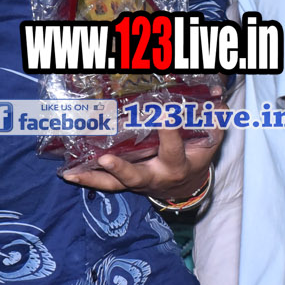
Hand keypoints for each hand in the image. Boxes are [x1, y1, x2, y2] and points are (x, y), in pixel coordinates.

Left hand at [61, 127, 220, 203]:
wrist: (186, 187)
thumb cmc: (197, 157)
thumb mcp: (211, 142)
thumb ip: (214, 120)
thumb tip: (217, 98)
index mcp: (178, 164)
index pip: (174, 147)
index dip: (169, 132)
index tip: (164, 114)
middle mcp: (155, 176)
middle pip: (137, 175)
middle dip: (122, 168)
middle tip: (107, 158)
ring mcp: (137, 183)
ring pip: (114, 184)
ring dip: (94, 178)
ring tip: (71, 173)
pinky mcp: (124, 185)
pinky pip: (104, 185)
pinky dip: (86, 179)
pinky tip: (67, 173)